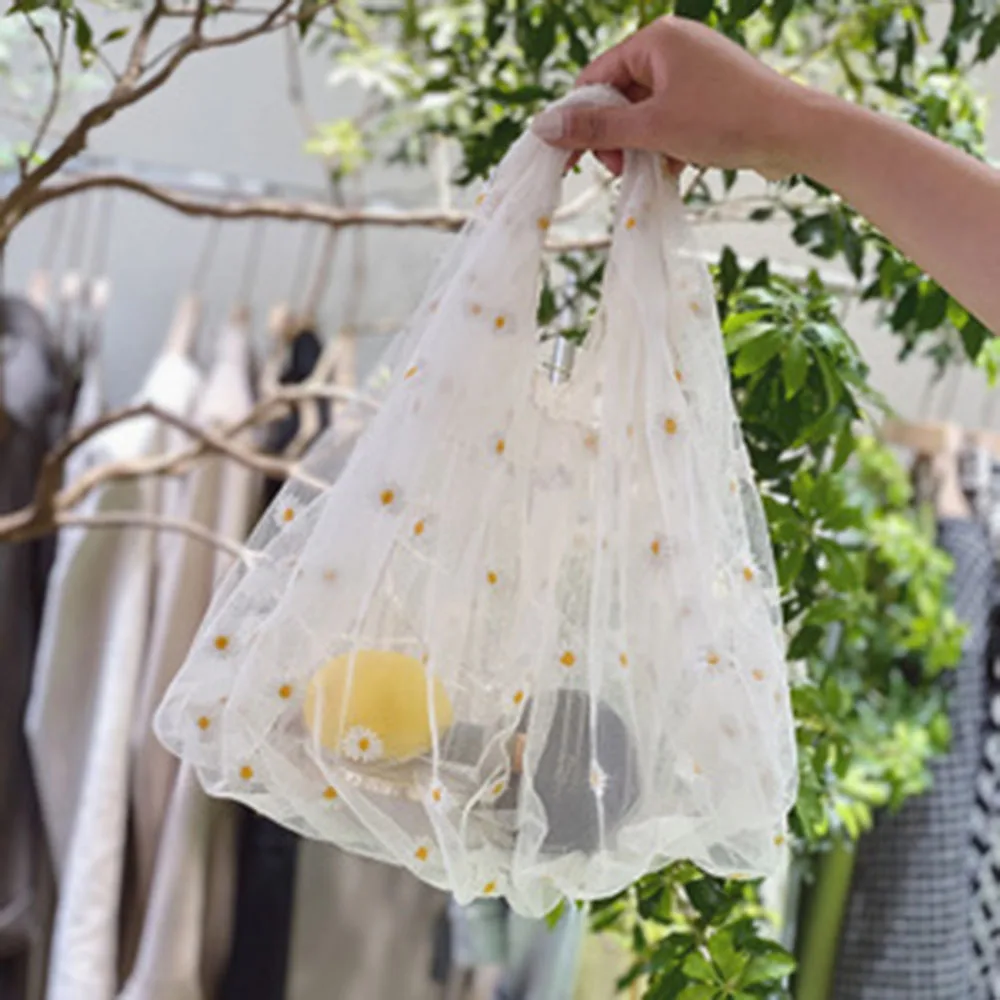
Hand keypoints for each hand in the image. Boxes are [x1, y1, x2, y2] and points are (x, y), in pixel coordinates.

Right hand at [532, 16, 817, 179]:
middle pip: (617, 97)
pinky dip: (665, 144)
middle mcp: (673, 46)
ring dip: (640, 147)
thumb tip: (542, 126)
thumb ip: (596, 129)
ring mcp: (693, 70)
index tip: (575, 161)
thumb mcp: (652, 129)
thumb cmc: (725, 122)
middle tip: (623, 169)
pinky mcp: (710, 93)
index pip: (594, 78)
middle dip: (615, 138)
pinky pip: (669, 118)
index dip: (581, 121)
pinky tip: (675, 167)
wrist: (796, 132)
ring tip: (654, 169)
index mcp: (655, 39)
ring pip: (644, 113)